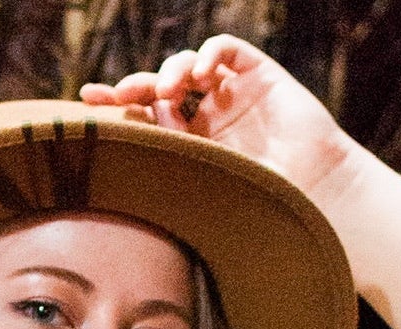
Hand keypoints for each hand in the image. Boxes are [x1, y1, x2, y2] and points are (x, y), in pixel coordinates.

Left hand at [80, 35, 357, 201]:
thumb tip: (119, 167)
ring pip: (188, 65)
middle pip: (160, 88)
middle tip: (118, 95)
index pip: (145, 118)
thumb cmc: (259, 205)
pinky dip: (208, 54)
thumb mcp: (203, 189)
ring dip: (172, 72)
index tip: (89, 102)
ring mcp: (230, 94)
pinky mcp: (258, 75)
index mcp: (188, 145)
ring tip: (171, 91)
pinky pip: (225, 50)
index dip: (117, 107)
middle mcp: (206, 116)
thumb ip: (168, 171)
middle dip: (134, 85)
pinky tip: (199, 74)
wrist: (311, 193)